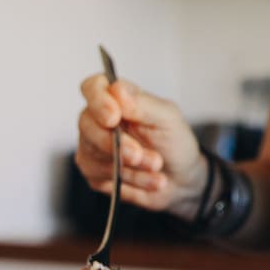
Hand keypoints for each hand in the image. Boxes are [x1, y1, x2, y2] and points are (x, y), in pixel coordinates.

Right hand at [74, 74, 205, 214]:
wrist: (181, 176)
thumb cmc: (173, 141)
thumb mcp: (168, 118)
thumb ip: (143, 104)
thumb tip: (117, 90)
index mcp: (118, 99)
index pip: (92, 87)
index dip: (98, 101)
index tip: (114, 118)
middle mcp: (99, 120)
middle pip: (87, 125)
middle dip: (118, 145)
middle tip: (143, 155)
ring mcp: (92, 146)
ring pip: (95, 155)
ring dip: (132, 168)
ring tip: (157, 169)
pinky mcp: (94, 172)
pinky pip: (101, 177)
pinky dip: (131, 181)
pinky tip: (151, 180)